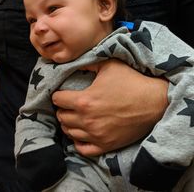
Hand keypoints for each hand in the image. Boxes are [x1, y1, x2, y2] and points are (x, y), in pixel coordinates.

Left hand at [52, 59, 167, 155]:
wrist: (154, 102)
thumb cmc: (132, 82)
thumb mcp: (110, 65)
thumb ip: (89, 63)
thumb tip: (76, 63)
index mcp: (85, 100)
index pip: (58, 100)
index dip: (58, 95)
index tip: (62, 93)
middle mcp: (87, 120)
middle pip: (61, 117)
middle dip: (62, 109)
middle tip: (67, 105)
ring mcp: (97, 135)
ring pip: (70, 133)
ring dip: (68, 124)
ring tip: (73, 118)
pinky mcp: (107, 145)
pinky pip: (84, 149)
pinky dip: (78, 142)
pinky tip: (81, 135)